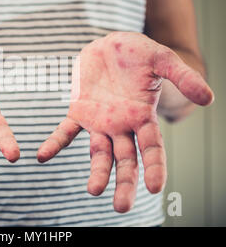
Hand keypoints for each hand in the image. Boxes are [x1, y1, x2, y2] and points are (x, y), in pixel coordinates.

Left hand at [37, 32, 213, 211]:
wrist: (109, 44)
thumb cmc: (138, 52)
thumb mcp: (162, 59)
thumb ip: (182, 77)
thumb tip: (208, 99)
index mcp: (142, 117)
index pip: (151, 148)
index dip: (154, 167)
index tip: (154, 188)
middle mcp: (121, 125)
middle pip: (125, 159)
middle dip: (125, 182)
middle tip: (121, 206)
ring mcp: (99, 121)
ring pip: (98, 152)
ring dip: (97, 172)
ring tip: (93, 191)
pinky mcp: (78, 111)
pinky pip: (65, 131)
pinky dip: (55, 144)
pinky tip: (42, 156)